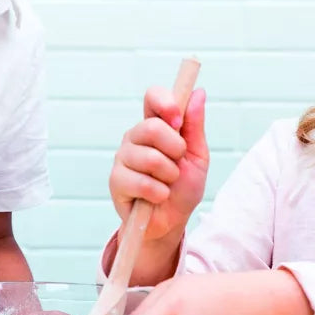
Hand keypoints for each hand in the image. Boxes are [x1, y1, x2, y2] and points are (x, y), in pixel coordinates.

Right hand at [109, 86, 208, 241]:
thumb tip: (198, 92)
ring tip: (167, 184)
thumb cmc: (183, 188)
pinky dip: (158, 193)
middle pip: (151, 127)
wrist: (172, 222)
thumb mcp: (197, 156)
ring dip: (169, 176)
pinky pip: (141, 182)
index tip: (178, 120)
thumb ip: (195, 126)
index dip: (165, 103)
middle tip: (178, 164)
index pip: (152, 97)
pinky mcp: (116, 181)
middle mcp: (135, 137)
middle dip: (174, 149)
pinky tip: (157, 197)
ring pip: (149, 157)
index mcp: (155, 126)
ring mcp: (123, 158)